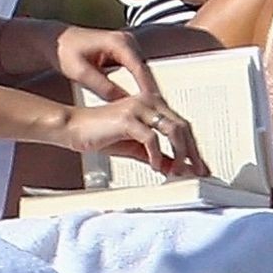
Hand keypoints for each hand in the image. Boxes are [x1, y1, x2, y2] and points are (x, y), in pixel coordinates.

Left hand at [52, 25, 164, 105]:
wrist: (56, 41)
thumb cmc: (64, 53)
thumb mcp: (80, 72)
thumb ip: (101, 86)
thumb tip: (122, 103)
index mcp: (118, 42)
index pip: (139, 68)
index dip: (147, 89)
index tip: (152, 107)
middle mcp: (126, 40)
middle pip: (145, 70)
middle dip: (150, 91)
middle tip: (154, 113)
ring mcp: (127, 45)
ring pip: (142, 71)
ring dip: (145, 89)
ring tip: (150, 110)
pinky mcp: (124, 52)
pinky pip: (135, 71)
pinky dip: (137, 85)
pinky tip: (139, 102)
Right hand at [64, 95, 207, 177]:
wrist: (73, 128)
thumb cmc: (100, 134)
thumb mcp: (135, 149)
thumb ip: (157, 156)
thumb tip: (177, 169)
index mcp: (151, 104)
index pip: (182, 125)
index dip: (193, 147)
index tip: (200, 165)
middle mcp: (148, 101)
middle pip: (182, 127)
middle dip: (192, 152)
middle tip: (198, 171)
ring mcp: (138, 108)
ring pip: (173, 130)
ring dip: (179, 154)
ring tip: (178, 171)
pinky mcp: (127, 118)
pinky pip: (151, 138)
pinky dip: (157, 155)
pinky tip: (155, 167)